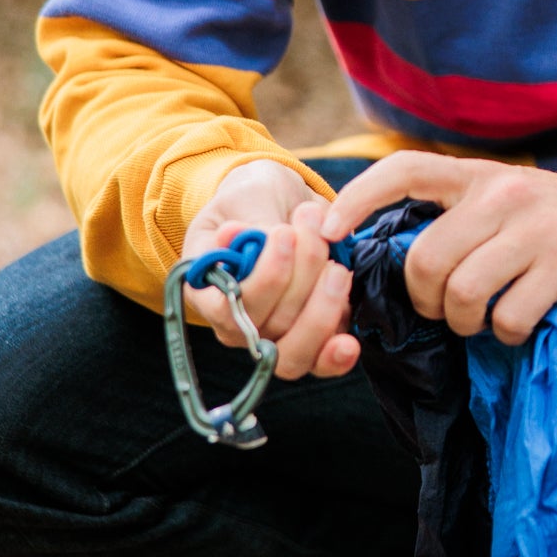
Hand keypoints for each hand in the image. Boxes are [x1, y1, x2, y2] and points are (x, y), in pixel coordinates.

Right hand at [181, 159, 358, 380]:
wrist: (283, 205)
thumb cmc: (255, 199)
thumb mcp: (249, 196)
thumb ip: (252, 220)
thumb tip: (236, 236)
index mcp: (207, 290)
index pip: (227, 308)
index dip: (263, 279)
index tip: (286, 234)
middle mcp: (236, 324)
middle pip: (268, 328)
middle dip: (302, 280)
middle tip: (317, 231)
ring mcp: (273, 336)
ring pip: (295, 350)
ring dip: (324, 307)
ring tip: (338, 264)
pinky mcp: (311, 337)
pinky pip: (321, 359)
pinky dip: (336, 351)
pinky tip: (349, 342)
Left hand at [320, 153, 556, 344]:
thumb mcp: (507, 197)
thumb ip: (460, 217)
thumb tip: (393, 259)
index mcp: (478, 177)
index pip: (404, 172)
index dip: (358, 199)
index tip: (330, 232)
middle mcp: (502, 195)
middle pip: (426, 260)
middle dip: (426, 301)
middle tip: (447, 311)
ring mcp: (535, 229)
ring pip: (463, 292)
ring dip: (464, 323)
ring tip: (481, 322)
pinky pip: (510, 316)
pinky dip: (506, 333)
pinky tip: (520, 325)